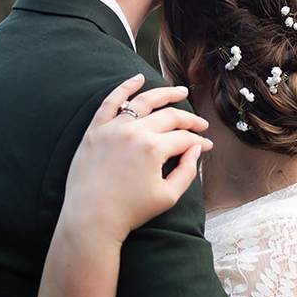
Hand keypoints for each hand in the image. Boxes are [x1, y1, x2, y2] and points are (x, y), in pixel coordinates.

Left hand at [61, 73, 213, 242]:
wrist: (91, 218)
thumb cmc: (130, 212)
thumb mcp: (167, 196)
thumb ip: (187, 171)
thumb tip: (197, 150)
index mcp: (154, 149)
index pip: (183, 138)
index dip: (198, 142)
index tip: (206, 146)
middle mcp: (135, 132)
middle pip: (169, 117)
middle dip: (188, 119)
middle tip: (199, 123)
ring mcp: (113, 128)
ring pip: (143, 102)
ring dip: (164, 93)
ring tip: (178, 91)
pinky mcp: (95, 131)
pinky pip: (110, 101)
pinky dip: (125, 87)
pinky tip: (138, 79)